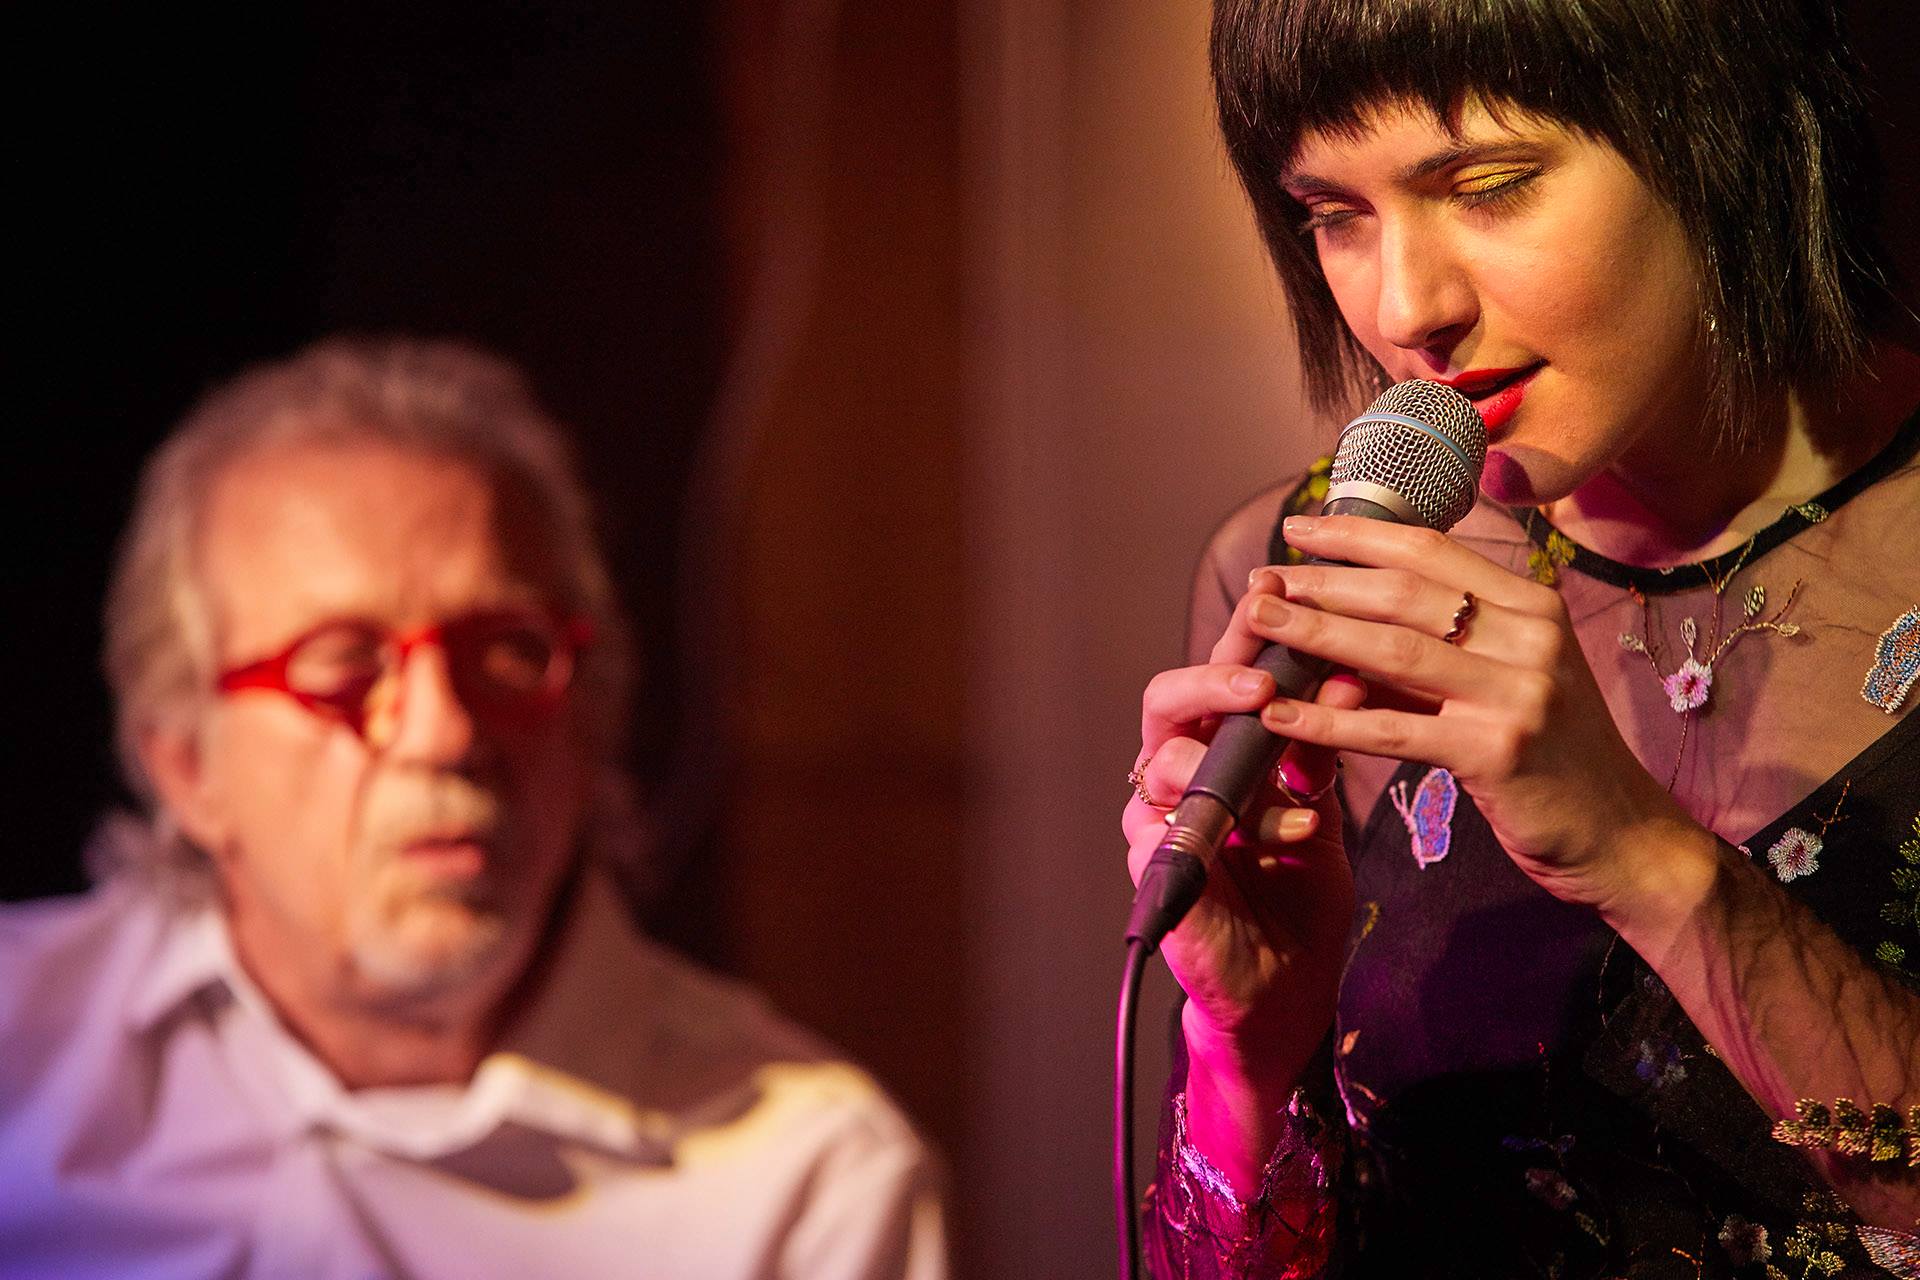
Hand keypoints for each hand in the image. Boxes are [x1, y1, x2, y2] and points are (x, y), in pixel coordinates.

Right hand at [1124, 569, 1363, 1090]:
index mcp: (1212, 748)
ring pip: (1163, 766)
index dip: (1246, 634)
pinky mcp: (1161, 884)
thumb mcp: (1320, 801)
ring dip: (1232, 764)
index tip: (1287, 594)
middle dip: (1215, 682)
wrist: (1285, 991)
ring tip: (1293, 772)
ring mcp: (1159, 828)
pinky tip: (1299, 831)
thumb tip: (1353, 667)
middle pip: (1166, 702)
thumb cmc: (1297, 890)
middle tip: (1265, 680)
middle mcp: (1174, 778)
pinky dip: (1247, 831)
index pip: (1217, 672)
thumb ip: (1322, 741)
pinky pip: (1182, 840)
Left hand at [1249, 514, 1701, 923]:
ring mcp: (1518, 692)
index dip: (1358, 534)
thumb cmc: (1552, 756)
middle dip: (1323, 581)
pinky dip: (1329, 722)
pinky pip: (1394, 730)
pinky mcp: (1497, 750)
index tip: (1299, 527)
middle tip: (1260, 579)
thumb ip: (1435, 650)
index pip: (1431, 550)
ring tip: (1257, 622)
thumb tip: (1337, 620)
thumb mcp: (1504, 683)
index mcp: (1532, 606)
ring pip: (1393, 651)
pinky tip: (1279, 717)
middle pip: (1404, 593)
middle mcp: (1530, 636)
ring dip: (1316, 633)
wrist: (1622, 836)